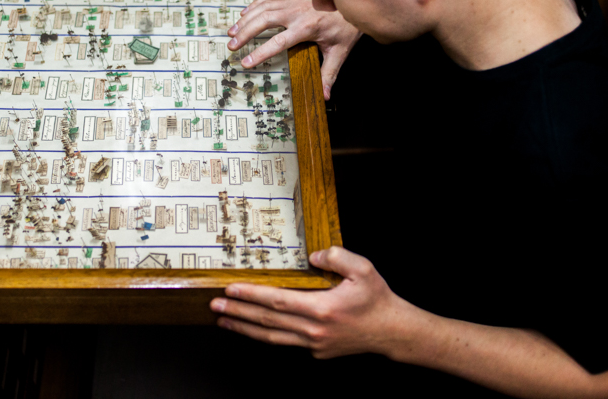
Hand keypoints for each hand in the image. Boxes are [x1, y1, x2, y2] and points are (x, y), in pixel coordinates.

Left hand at [210, 247, 409, 358]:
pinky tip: (253, 328)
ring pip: (271, 337)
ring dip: (244, 328)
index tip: (232, 288)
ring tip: (223, 319)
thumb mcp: (363, 269)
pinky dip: (266, 335)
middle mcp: (314, 329)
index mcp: (322, 308)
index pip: (278, 301)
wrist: (392, 332)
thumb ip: (337, 256)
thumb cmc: (377, 299)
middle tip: (215, 304)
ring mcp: (314, 343)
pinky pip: (286, 341)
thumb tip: (313, 256)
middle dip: (238, 311)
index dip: (252, 294)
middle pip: (267, 321)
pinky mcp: (316, 351)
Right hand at [227, 0, 362, 99]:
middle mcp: (296, 12)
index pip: (278, 42)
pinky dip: (254, 6)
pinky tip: (244, 15)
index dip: (260, 53)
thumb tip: (325, 96)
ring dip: (245, 20)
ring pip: (263, 8)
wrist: (352, 0)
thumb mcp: (339, 52)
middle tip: (231, 46)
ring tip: (231, 32)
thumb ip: (329, 74)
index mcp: (307, 27)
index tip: (246, 62)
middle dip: (245, 34)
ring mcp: (293, 0)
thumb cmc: (345, 26)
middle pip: (264, 21)